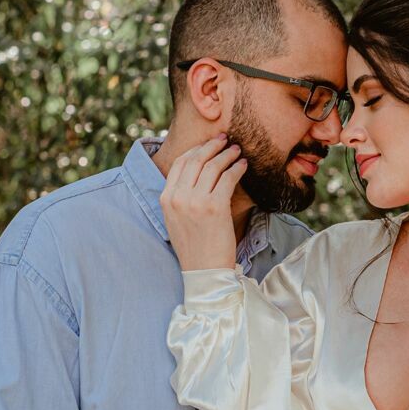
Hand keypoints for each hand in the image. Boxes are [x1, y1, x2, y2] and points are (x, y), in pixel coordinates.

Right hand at [159, 135, 245, 270]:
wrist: (204, 270)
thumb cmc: (194, 245)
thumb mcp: (175, 219)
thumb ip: (179, 196)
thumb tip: (193, 174)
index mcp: (166, 198)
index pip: (179, 163)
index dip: (195, 150)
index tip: (208, 145)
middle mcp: (178, 197)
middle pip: (196, 159)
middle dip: (212, 146)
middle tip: (226, 140)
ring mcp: (196, 201)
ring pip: (213, 166)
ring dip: (228, 155)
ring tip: (237, 151)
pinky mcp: (215, 207)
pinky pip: (227, 178)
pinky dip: (237, 168)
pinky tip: (243, 166)